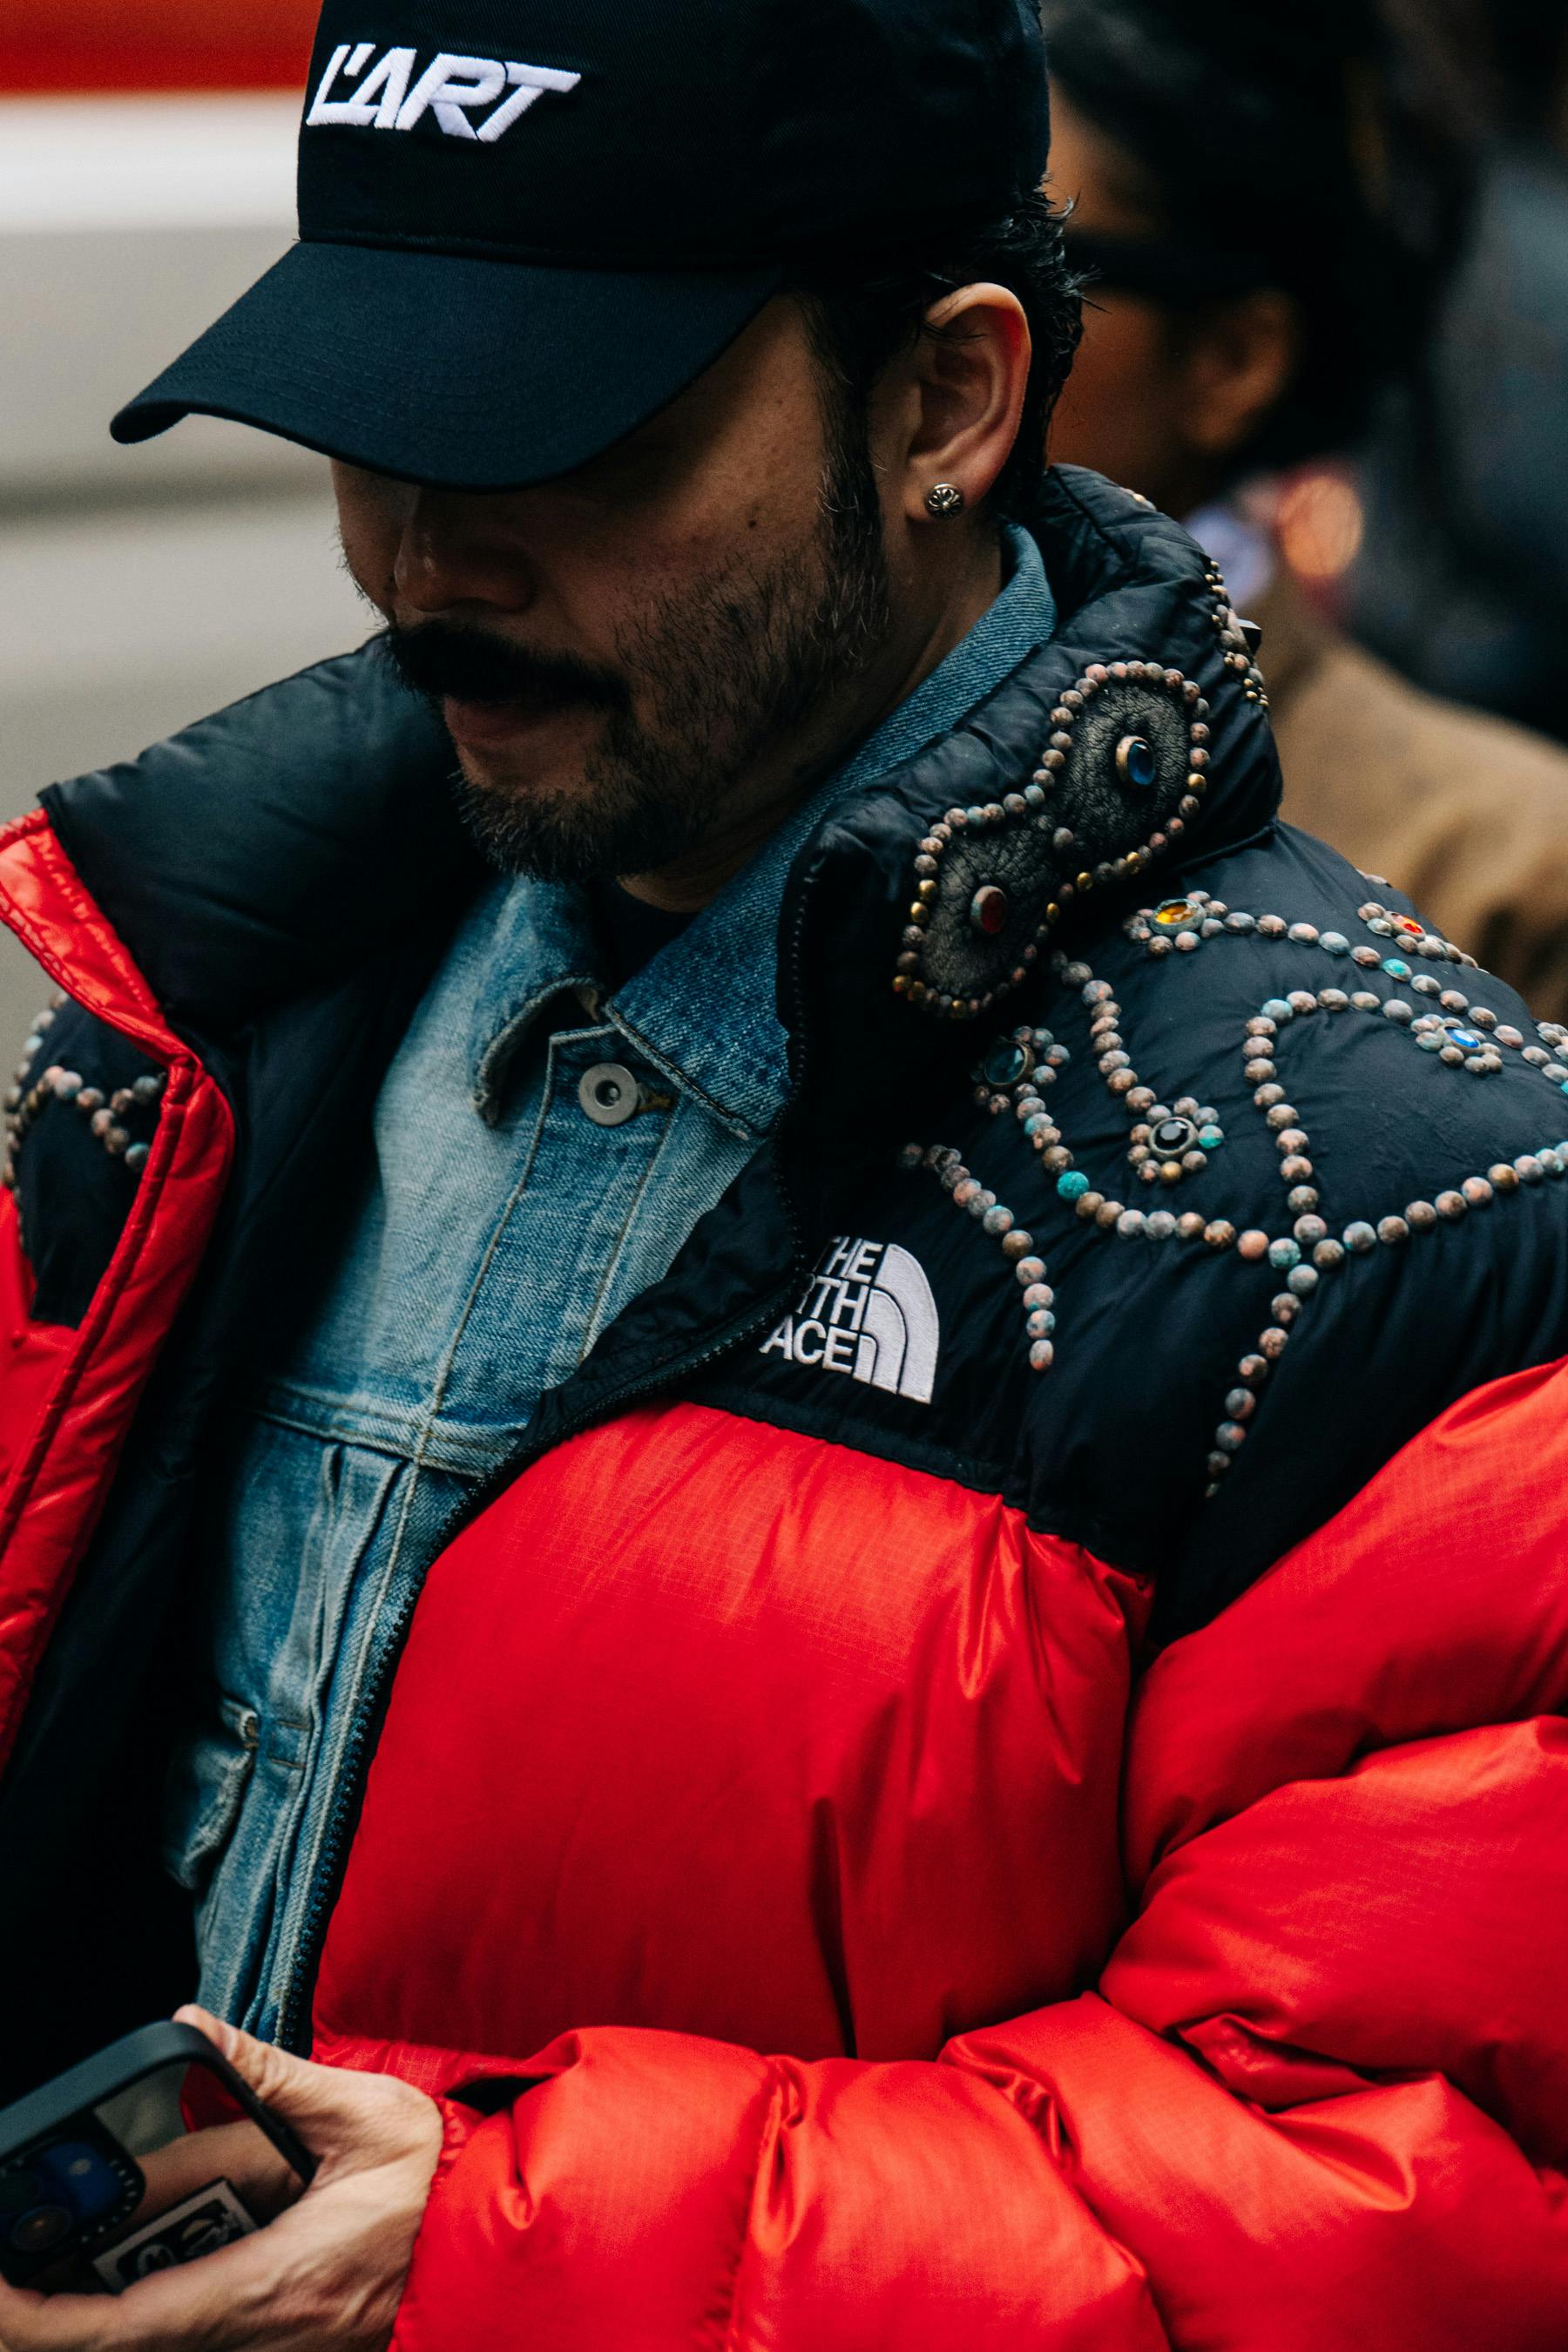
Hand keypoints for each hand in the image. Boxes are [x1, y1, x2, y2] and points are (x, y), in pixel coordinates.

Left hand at [0, 2007, 443, 2351]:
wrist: (501, 2238)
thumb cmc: (442, 2183)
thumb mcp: (363, 2112)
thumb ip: (272, 2076)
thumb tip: (197, 2029)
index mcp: (273, 2282)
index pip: (127, 2326)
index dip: (42, 2320)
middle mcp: (262, 2332)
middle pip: (131, 2327)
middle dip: (76, 2280)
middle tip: (44, 2219)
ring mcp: (272, 2343)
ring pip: (164, 2325)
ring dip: (126, 2276)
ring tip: (114, 2212)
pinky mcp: (283, 2339)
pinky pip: (200, 2323)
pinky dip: (163, 2287)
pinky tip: (166, 2229)